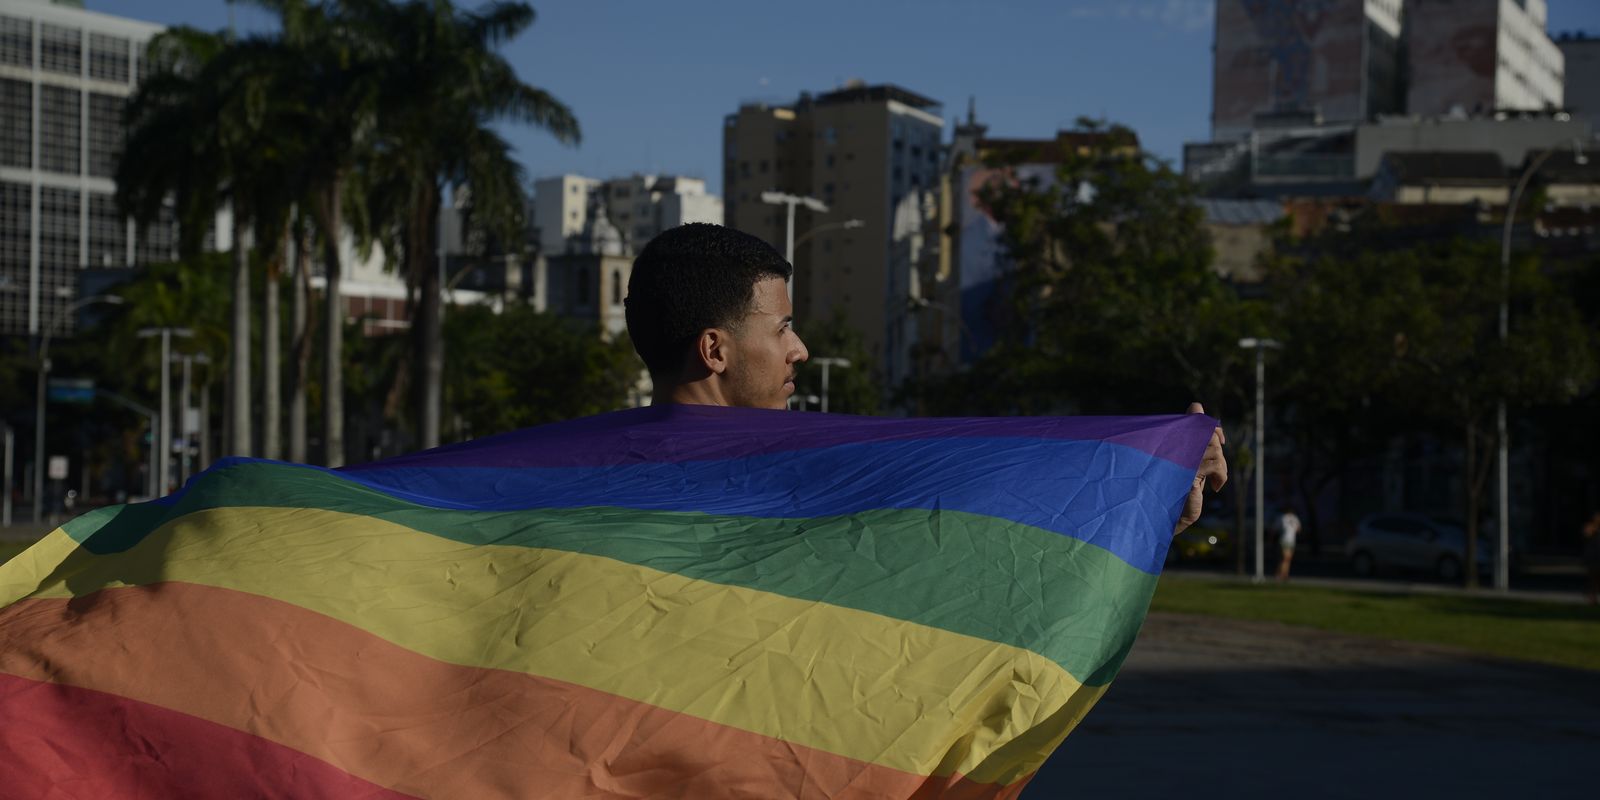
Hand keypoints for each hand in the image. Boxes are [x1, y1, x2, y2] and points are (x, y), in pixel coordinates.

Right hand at [1176, 402, 1226, 534]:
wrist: (1173, 513)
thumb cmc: (1182, 485)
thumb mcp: (1192, 459)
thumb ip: (1197, 437)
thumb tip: (1195, 406)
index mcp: (1174, 441)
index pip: (1199, 421)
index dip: (1213, 428)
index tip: (1221, 441)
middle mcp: (1175, 447)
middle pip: (1210, 436)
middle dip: (1218, 450)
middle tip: (1216, 468)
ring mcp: (1181, 460)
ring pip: (1215, 451)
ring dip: (1221, 467)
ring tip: (1215, 480)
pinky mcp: (1188, 473)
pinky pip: (1215, 465)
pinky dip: (1221, 476)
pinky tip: (1215, 487)